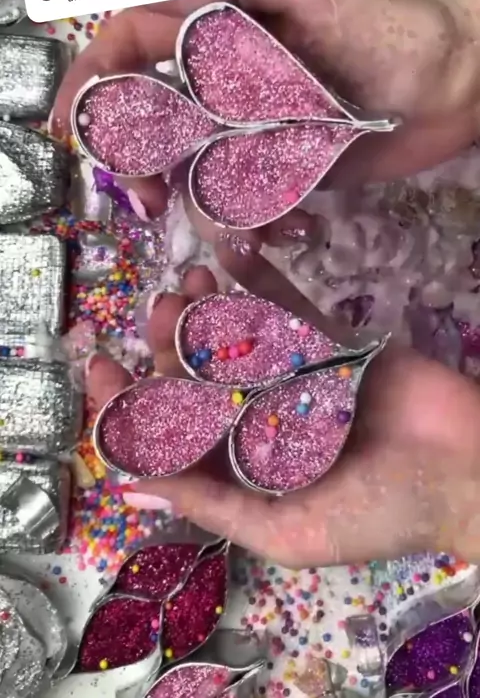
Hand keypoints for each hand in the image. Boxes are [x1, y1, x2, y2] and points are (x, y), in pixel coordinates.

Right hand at [53, 0, 479, 237]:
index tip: (74, 126)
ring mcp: (246, 124)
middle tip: (147, 199)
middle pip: (147, 114)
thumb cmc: (385, 25)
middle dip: (134, 158)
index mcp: (218, 17)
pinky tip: (269, 232)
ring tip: (213, 228)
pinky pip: (235, 197)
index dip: (93, 79)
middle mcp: (221, 73)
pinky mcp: (275, 167)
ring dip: (187, 201)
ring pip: (185, 165)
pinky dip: (241, 221)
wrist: (451, 87)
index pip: (131, 40)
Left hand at [86, 258, 479, 567]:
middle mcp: (257, 420)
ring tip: (184, 283)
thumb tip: (129, 488)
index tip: (98, 365)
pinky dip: (257, 278)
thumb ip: (211, 505)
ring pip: (231, 337)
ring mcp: (291, 376)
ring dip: (201, 309)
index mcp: (240, 469)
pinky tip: (229, 252)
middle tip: (155, 309)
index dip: (126, 402)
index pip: (166, 434)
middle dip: (164, 344)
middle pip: (193, 377)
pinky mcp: (326, 342)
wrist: (467, 470)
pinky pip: (285, 307)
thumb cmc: (379, 512)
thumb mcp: (288, 529)